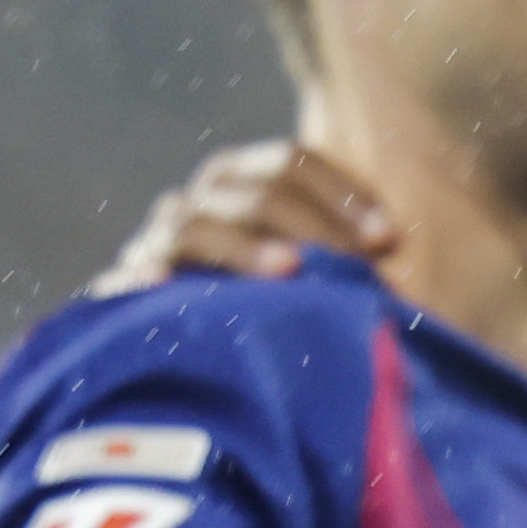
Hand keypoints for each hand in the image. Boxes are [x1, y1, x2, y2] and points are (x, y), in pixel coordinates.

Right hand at [85, 139, 396, 294]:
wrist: (199, 365)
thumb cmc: (292, 314)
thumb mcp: (329, 277)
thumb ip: (352, 256)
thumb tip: (392, 247)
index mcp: (250, 183)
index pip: (290, 163)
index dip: (341, 194)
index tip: (390, 241)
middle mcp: (205, 200)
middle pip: (253, 192)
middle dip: (312, 225)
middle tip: (357, 266)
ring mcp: (165, 237)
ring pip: (196, 224)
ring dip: (245, 248)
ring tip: (288, 272)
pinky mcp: (134, 283)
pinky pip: (140, 271)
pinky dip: (153, 274)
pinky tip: (169, 287)